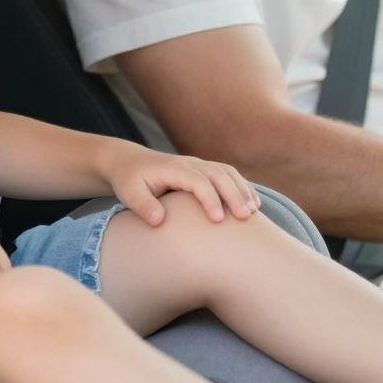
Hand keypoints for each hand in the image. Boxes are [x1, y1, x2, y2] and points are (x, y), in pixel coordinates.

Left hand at [105, 144, 262, 225]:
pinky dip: (243, 187)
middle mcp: (190, 163)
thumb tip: (158, 220)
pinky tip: (253, 204)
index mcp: (173, 168)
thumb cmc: (130, 180)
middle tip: (245, 217)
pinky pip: (229, 175)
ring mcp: (199, 165)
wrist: (131, 162)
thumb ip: (143, 206)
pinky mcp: (205, 170)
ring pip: (227, 173)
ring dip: (242, 190)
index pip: (197, 180)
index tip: (218, 220)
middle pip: (218, 174)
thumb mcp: (129, 193)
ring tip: (253, 212)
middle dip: (234, 195)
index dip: (210, 198)